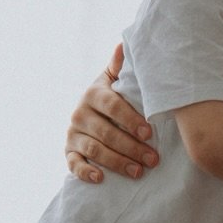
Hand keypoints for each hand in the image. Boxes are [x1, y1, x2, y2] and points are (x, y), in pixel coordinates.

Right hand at [65, 43, 159, 182]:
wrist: (88, 115)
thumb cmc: (110, 98)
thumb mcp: (114, 80)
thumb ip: (120, 67)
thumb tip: (125, 43)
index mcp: (93, 94)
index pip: (112, 107)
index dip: (130, 120)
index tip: (149, 133)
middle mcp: (79, 113)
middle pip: (106, 133)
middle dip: (131, 147)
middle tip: (153, 159)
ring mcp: (73, 134)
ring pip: (95, 151)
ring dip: (117, 162)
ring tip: (139, 172)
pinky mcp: (69, 152)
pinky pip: (74, 165)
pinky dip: (85, 173)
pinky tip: (101, 179)